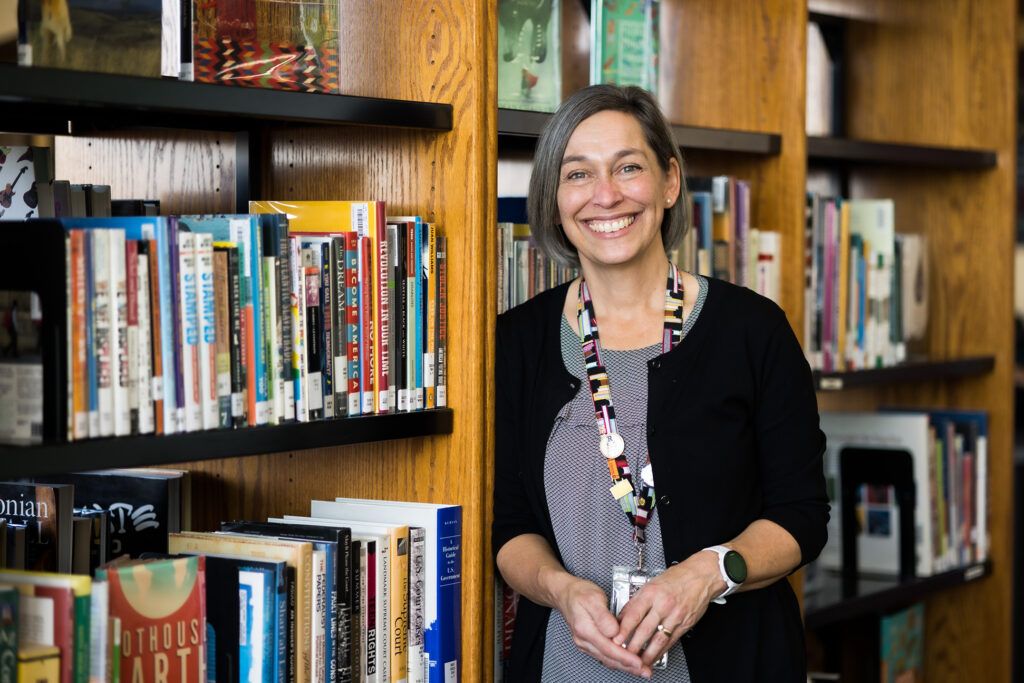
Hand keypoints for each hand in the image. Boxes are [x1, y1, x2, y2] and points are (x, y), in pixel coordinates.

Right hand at [554, 575, 647, 675]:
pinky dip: (618, 660)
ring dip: (625, 666)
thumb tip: (614, 631)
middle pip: (608, 658)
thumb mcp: (593, 598)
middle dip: (629, 667)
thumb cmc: (580, 594)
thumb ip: (603, 616)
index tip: (639, 662)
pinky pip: (605, 656)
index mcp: (585, 629)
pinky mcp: (589, 644)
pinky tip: (628, 661)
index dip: (625, 657)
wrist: (567, 594)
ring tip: (641, 669)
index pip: (608, 648)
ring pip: (607, 660)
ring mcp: (585, 644)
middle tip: (645, 671)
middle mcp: (584, 640)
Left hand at [613, 551, 724, 669]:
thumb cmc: (676, 578)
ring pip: (658, 639)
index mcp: (651, 593)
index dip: (623, 630)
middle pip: (644, 630)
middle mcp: (663, 604)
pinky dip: (661, 651)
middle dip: (632, 646)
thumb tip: (621, 616)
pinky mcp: (685, 624)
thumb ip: (636, 601)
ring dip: (647, 654)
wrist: (700, 576)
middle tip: (623, 655)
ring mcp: (675, 615)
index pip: (633, 615)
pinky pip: (671, 641)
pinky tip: (654, 656)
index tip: (614, 639)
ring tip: (638, 662)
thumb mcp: (651, 584)